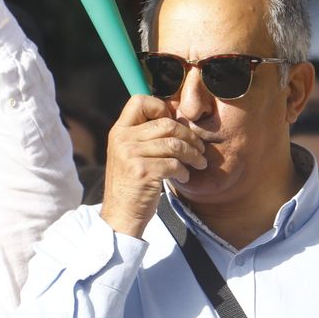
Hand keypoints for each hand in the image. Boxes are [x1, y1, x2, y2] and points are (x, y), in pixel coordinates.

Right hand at [99, 94, 207, 236]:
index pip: (139, 101)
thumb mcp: (130, 155)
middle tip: (199, 149)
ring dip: (193, 155)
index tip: (174, 125)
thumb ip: (144, 136)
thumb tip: (174, 117)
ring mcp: (130, 155)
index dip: (161, 108)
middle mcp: (122, 139)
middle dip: (189, 136)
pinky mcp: (142, 172)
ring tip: (198, 163)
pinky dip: (184, 171)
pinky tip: (183, 177)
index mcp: (119, 131)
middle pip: (166, 123)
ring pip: (174, 144)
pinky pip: (174, 163)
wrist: (120, 215)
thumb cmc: (132, 185)